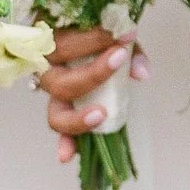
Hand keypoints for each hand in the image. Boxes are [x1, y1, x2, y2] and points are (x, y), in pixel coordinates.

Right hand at [40, 27, 150, 164]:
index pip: (66, 42)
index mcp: (54, 44)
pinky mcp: (64, 111)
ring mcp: (54, 94)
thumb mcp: (117, 36)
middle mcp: (48, 71)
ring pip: (56, 112)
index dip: (93, 39)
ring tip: (100, 115)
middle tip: (119, 59)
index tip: (125, 34)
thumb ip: (130, 50)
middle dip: (92, 73)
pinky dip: (65, 143)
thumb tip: (141, 73)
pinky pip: (62, 131)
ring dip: (77, 119)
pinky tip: (67, 155)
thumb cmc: (100, 36)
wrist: (93, 39)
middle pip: (59, 81)